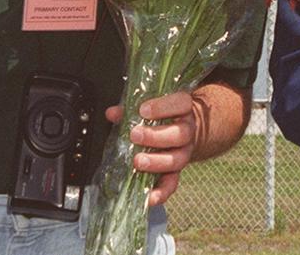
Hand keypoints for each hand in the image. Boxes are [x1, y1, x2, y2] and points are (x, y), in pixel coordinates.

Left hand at [104, 90, 205, 207]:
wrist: (182, 129)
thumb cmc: (163, 116)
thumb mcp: (151, 108)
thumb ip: (131, 110)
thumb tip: (112, 113)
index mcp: (182, 110)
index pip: (181, 103)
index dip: (163, 107)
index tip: (143, 110)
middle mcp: (186, 131)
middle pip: (179, 134)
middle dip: (156, 136)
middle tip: (135, 135)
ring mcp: (183, 152)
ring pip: (176, 159)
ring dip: (156, 162)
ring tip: (138, 161)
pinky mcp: (177, 171)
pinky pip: (172, 183)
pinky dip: (161, 192)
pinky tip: (148, 196)